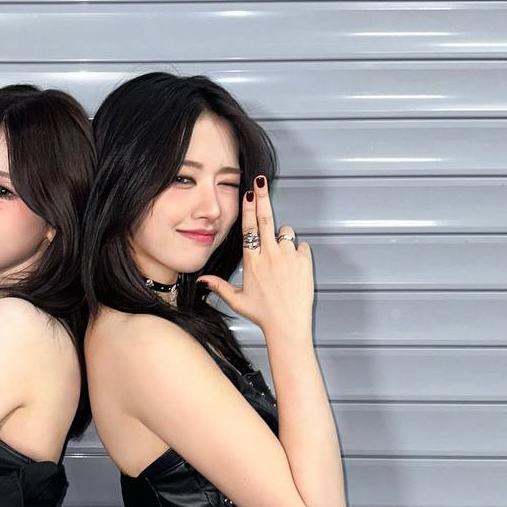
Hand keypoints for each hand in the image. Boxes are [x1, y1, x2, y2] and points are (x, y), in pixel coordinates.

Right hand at [197, 176, 313, 340]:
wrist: (287, 325)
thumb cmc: (263, 314)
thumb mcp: (237, 300)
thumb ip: (219, 286)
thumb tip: (202, 279)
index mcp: (252, 261)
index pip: (248, 228)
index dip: (248, 208)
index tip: (248, 192)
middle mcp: (269, 255)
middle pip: (265, 218)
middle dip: (262, 197)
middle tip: (261, 181)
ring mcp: (288, 256)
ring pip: (286, 233)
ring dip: (283, 239)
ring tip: (281, 259)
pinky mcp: (304, 261)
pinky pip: (302, 246)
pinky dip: (298, 252)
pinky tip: (293, 267)